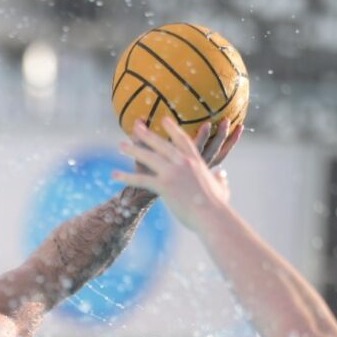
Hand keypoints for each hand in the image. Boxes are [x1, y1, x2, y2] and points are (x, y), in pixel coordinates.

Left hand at [113, 117, 242, 228]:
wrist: (213, 216)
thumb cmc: (218, 206)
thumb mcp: (221, 189)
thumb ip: (220, 180)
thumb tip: (222, 175)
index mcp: (196, 162)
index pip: (182, 140)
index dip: (172, 129)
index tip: (164, 120)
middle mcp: (183, 163)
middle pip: (161, 144)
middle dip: (147, 134)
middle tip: (135, 126)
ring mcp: (173, 173)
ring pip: (148, 157)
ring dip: (133, 150)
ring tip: (121, 145)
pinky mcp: (164, 185)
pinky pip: (141, 179)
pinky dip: (126, 176)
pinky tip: (114, 175)